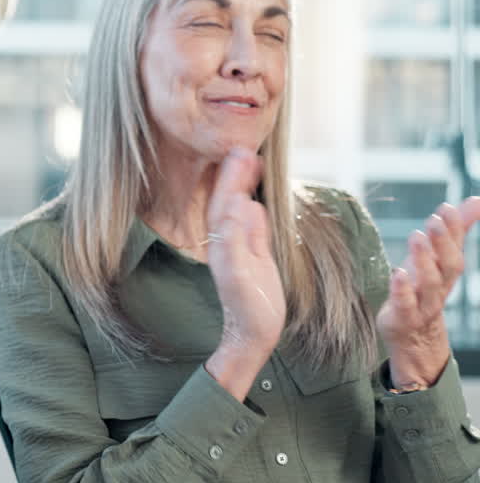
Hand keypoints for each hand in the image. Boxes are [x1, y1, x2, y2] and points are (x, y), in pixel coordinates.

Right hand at [204, 148, 285, 399]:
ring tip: (238, 166)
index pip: (229, 203)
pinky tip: (238, 207)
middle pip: (223, 206)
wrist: (254, 333)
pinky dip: (232, 227)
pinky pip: (230, 249)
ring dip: (229, 193)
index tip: (244, 150)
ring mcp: (227, 263)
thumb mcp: (260, 255)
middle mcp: (223, 248)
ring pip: (224, 223)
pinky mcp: (234, 279)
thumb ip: (255, 230)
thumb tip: (251, 202)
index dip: (234, 177)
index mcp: (230, 241)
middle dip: (231, 177)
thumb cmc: (257, 296)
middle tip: (240, 149)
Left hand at [378, 197, 479, 388]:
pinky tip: (398, 273)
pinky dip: (402, 290)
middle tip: (434, 220)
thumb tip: (477, 200)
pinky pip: (405, 304)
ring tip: (416, 237)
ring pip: (429, 284)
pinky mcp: (402, 316)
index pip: (455, 249)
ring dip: (424, 261)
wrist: (413, 335)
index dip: (454, 229)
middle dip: (443, 242)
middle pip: (447, 266)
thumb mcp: (436, 258)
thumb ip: (456, 230)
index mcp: (446, 271)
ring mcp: (422, 303)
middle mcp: (439, 287)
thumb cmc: (422, 287)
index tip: (447, 208)